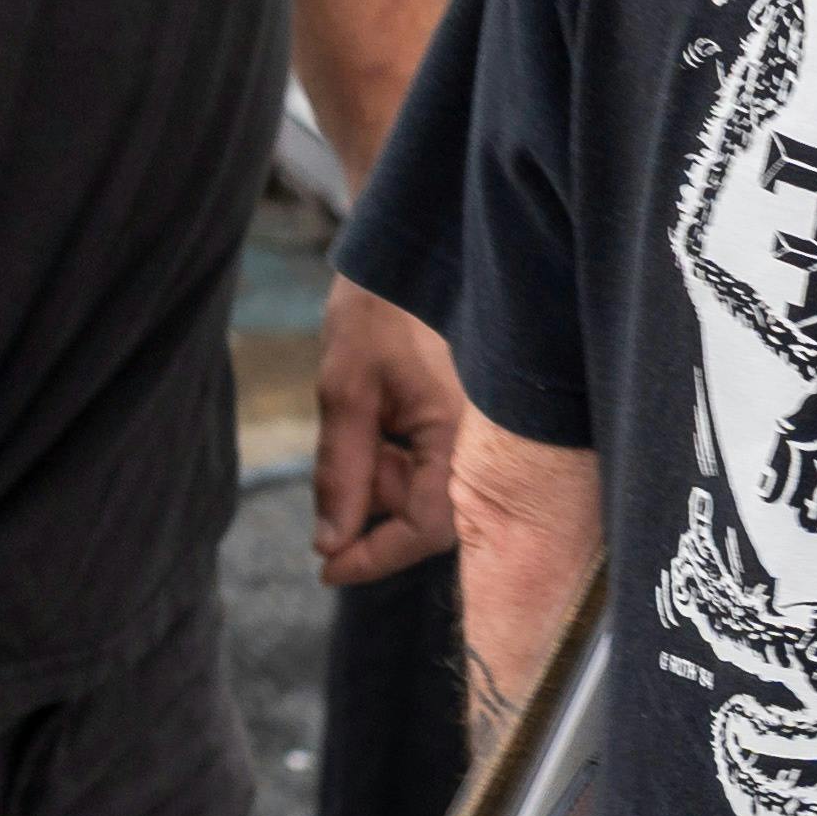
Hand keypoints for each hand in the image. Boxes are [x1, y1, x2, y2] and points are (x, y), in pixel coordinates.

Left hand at [316, 275, 468, 591]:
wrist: (415, 246)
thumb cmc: (379, 312)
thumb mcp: (345, 391)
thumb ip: (343, 472)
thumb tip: (332, 543)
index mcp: (461, 431)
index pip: (426, 527)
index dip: (375, 556)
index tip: (328, 569)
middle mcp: (488, 435)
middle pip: (434, 513)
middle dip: (381, 505)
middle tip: (343, 470)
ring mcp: (488, 424)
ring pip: (435, 486)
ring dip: (391, 477)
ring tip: (362, 421)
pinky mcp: (480, 413)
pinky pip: (443, 460)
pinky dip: (405, 455)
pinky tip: (385, 416)